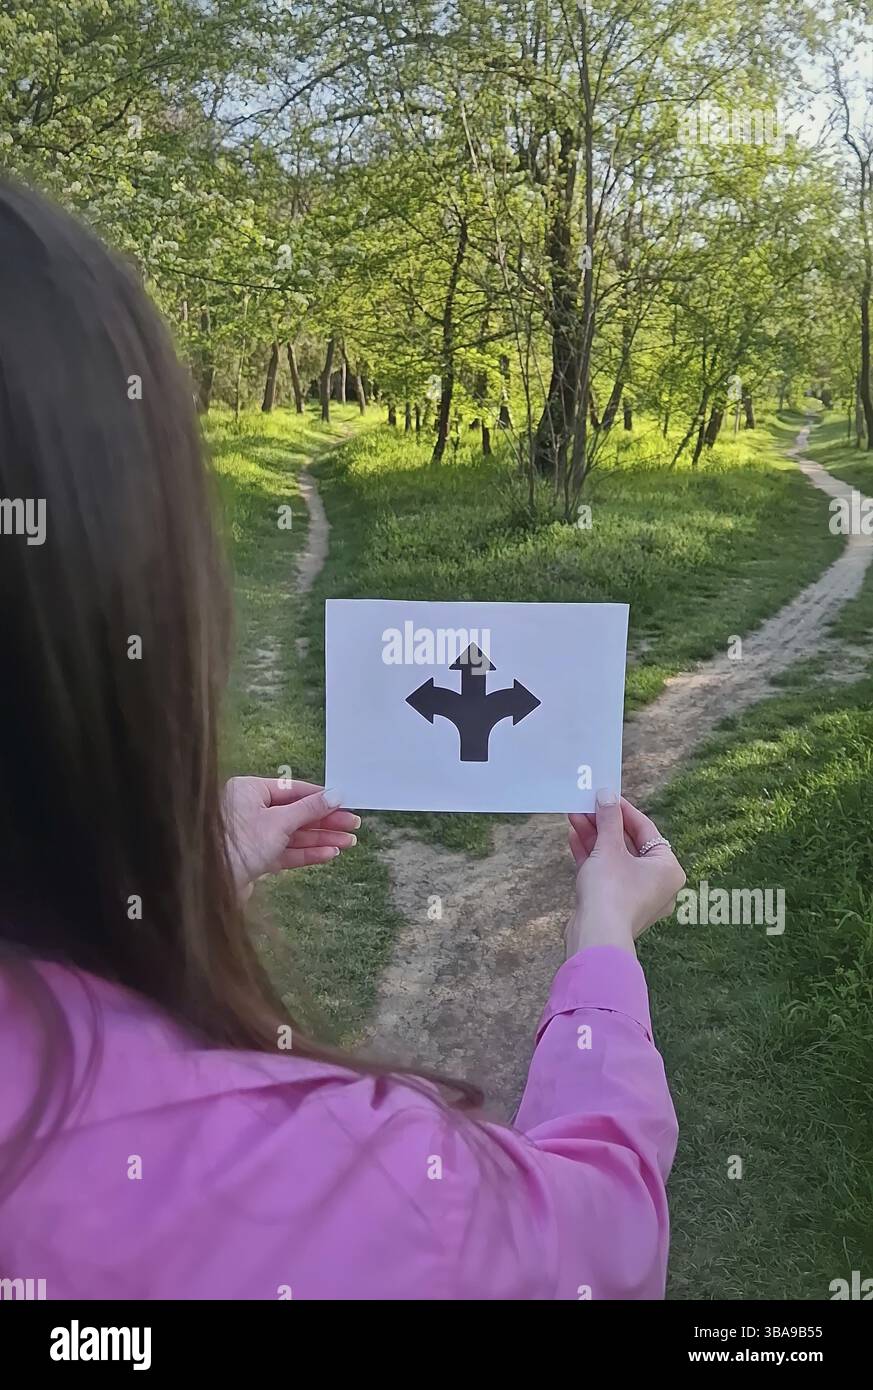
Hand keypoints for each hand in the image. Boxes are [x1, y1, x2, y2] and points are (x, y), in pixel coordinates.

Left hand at [222, 778, 358, 899]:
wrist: (210, 885)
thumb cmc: (237, 844)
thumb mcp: (280, 822)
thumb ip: (309, 809)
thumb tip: (336, 795)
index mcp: (249, 791)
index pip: (293, 790)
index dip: (321, 798)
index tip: (344, 804)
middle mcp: (249, 810)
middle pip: (296, 813)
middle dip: (326, 821)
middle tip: (353, 825)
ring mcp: (253, 836)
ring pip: (294, 835)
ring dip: (321, 839)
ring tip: (348, 842)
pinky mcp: (256, 858)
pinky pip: (286, 852)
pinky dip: (308, 853)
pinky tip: (330, 854)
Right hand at [565, 791, 684, 957]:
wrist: (595, 937)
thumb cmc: (611, 892)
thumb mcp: (609, 847)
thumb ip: (608, 819)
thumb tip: (606, 795)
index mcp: (667, 869)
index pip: (645, 829)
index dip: (623, 809)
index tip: (606, 795)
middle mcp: (656, 883)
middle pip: (628, 843)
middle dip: (604, 823)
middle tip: (586, 805)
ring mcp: (635, 896)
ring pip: (614, 858)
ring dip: (594, 837)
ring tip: (574, 816)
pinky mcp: (615, 905)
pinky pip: (605, 873)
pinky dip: (590, 856)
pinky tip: (573, 836)